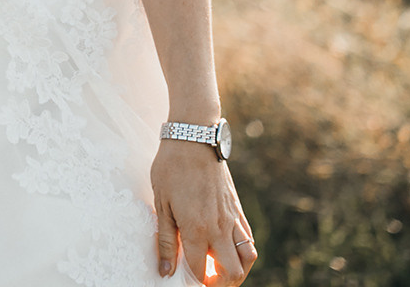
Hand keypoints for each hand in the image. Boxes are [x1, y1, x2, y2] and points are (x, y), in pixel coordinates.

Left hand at [153, 139, 255, 282]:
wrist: (194, 138)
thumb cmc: (171, 168)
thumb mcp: (161, 203)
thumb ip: (166, 240)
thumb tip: (166, 271)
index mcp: (197, 229)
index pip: (200, 271)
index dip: (193, 282)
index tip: (184, 281)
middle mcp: (220, 228)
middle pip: (232, 273)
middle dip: (220, 284)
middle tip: (205, 282)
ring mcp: (233, 219)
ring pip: (248, 259)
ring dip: (237, 271)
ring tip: (219, 271)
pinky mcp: (238, 209)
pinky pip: (249, 239)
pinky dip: (243, 252)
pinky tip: (228, 249)